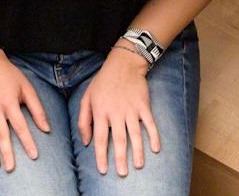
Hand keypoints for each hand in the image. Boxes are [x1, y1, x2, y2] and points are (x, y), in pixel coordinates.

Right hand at [0, 48, 48, 170]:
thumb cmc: (9, 75)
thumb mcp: (27, 88)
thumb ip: (37, 108)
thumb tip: (46, 128)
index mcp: (9, 102)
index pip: (20, 126)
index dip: (27, 142)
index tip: (34, 155)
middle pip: (2, 134)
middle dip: (6, 152)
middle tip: (10, 168)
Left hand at [77, 47, 160, 176]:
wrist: (123, 64)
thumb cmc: (102, 82)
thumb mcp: (87, 97)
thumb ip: (83, 120)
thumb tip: (85, 141)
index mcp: (100, 111)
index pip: (100, 138)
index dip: (101, 155)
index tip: (103, 170)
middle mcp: (116, 112)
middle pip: (118, 139)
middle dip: (120, 158)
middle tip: (122, 174)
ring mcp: (131, 109)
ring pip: (135, 134)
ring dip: (137, 151)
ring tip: (138, 165)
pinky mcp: (143, 105)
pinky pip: (150, 123)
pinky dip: (154, 136)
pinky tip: (155, 149)